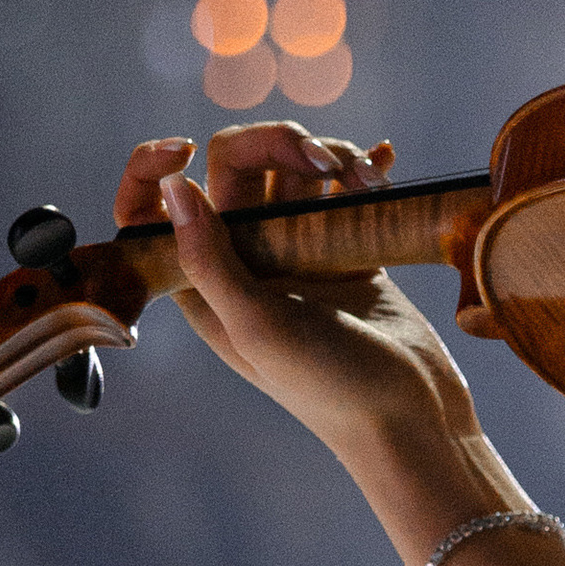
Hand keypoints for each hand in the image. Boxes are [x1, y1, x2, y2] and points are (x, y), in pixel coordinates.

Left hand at [115, 121, 486, 487]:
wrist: (411, 419)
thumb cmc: (329, 387)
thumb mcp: (257, 326)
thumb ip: (210, 259)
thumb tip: (173, 186)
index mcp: (204, 284)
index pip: (154, 210)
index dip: (153, 169)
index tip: (184, 149)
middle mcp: (245, 262)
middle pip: (236, 168)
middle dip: (277, 146)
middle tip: (325, 162)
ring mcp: (298, 253)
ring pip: (294, 172)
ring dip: (331, 156)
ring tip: (368, 181)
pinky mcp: (348, 251)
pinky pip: (343, 193)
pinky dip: (361, 171)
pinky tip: (384, 162)